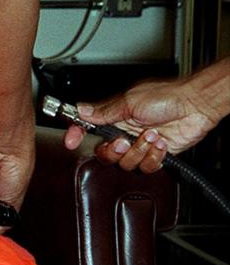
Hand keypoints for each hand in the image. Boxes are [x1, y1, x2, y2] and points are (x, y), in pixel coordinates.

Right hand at [63, 73, 221, 172]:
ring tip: (151, 136)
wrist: (195, 106)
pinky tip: (160, 143)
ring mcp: (140, 145)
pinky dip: (154, 156)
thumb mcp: (130, 101)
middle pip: (105, 153)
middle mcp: (125, 132)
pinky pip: (146, 167)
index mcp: (115, 117)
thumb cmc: (167, 97)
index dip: (76, 134)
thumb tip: (80, 110)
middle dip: (113, 151)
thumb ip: (104, 111)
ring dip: (139, 150)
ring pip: (125, 163)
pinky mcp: (155, 156)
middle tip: (124, 141)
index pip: (88, 127)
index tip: (71, 141)